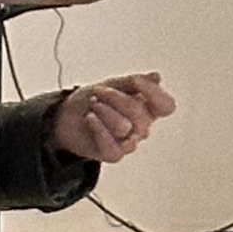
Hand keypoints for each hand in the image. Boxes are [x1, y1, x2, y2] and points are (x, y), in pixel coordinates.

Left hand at [50, 72, 173, 166]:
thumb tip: (157, 77)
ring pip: (123, 127)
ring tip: (93, 107)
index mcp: (147, 109)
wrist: (66, 116)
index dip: (155, 94)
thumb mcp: (113, 84)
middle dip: (115, 98)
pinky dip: (97, 128)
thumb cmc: (92, 100)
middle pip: (140, 114)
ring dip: (103, 112)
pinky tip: (89, 119)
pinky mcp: (113, 155)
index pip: (167, 107)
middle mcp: (142, 128)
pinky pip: (112, 146)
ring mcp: (128, 143)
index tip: (136, 82)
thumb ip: (136, 82)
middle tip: (99, 92)